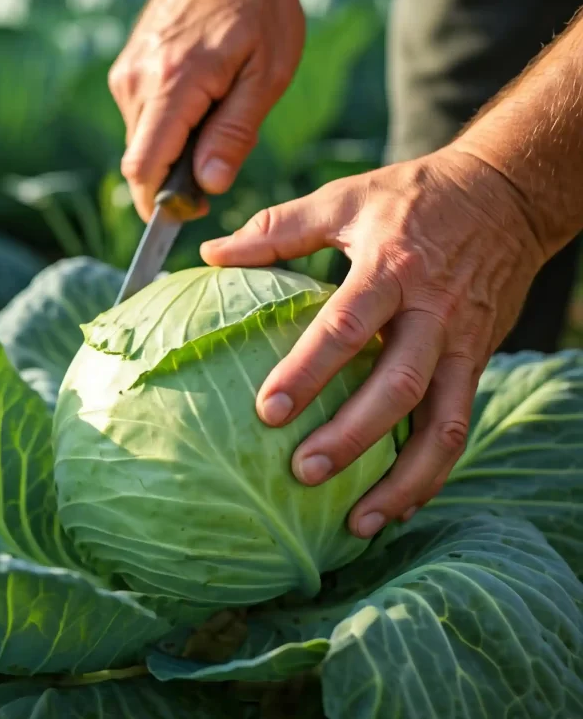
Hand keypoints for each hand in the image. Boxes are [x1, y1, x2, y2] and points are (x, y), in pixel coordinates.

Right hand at [108, 0, 303, 219]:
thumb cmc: (258, 5)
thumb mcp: (267, 74)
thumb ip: (235, 133)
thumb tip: (208, 185)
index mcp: (173, 85)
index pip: (143, 168)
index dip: (157, 205)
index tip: (186, 214)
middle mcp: (137, 81)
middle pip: (141, 161)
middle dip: (174, 179)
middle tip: (219, 160)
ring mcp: (128, 72)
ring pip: (141, 141)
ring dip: (174, 150)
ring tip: (216, 116)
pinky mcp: (128, 67)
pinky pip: (142, 117)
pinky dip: (168, 127)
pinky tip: (201, 101)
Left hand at [201, 146, 545, 538]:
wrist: (507, 195)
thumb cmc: (415, 196)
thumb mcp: (344, 198)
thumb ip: (277, 229)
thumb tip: (211, 254)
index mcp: (391, 268)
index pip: (346, 326)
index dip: (308, 371)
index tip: (267, 412)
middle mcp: (433, 313)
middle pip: (399, 386)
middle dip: (353, 437)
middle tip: (304, 472)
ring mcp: (464, 343)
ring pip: (444, 425)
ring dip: (405, 481)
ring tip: (359, 523)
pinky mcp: (480, 361)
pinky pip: (460, 426)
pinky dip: (432, 471)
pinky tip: (399, 505)